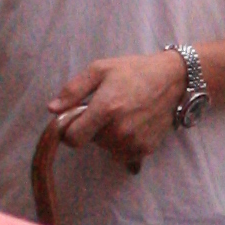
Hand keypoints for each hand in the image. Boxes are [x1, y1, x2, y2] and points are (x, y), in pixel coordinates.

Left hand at [50, 49, 187, 173]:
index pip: (73, 139)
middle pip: (90, 142)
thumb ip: (73, 90)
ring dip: (108, 137)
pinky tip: (132, 125)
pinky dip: (123, 144)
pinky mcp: (145, 150)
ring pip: (107, 150)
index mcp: (106, 109)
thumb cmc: (133, 71)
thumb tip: (52, 109)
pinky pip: (122, 155)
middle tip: (107, 109)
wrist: (172, 80)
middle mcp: (120, 131)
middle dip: (92, 128)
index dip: (69, 130)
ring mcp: (134, 143)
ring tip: (122, 115)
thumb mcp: (100, 69)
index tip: (76, 119)